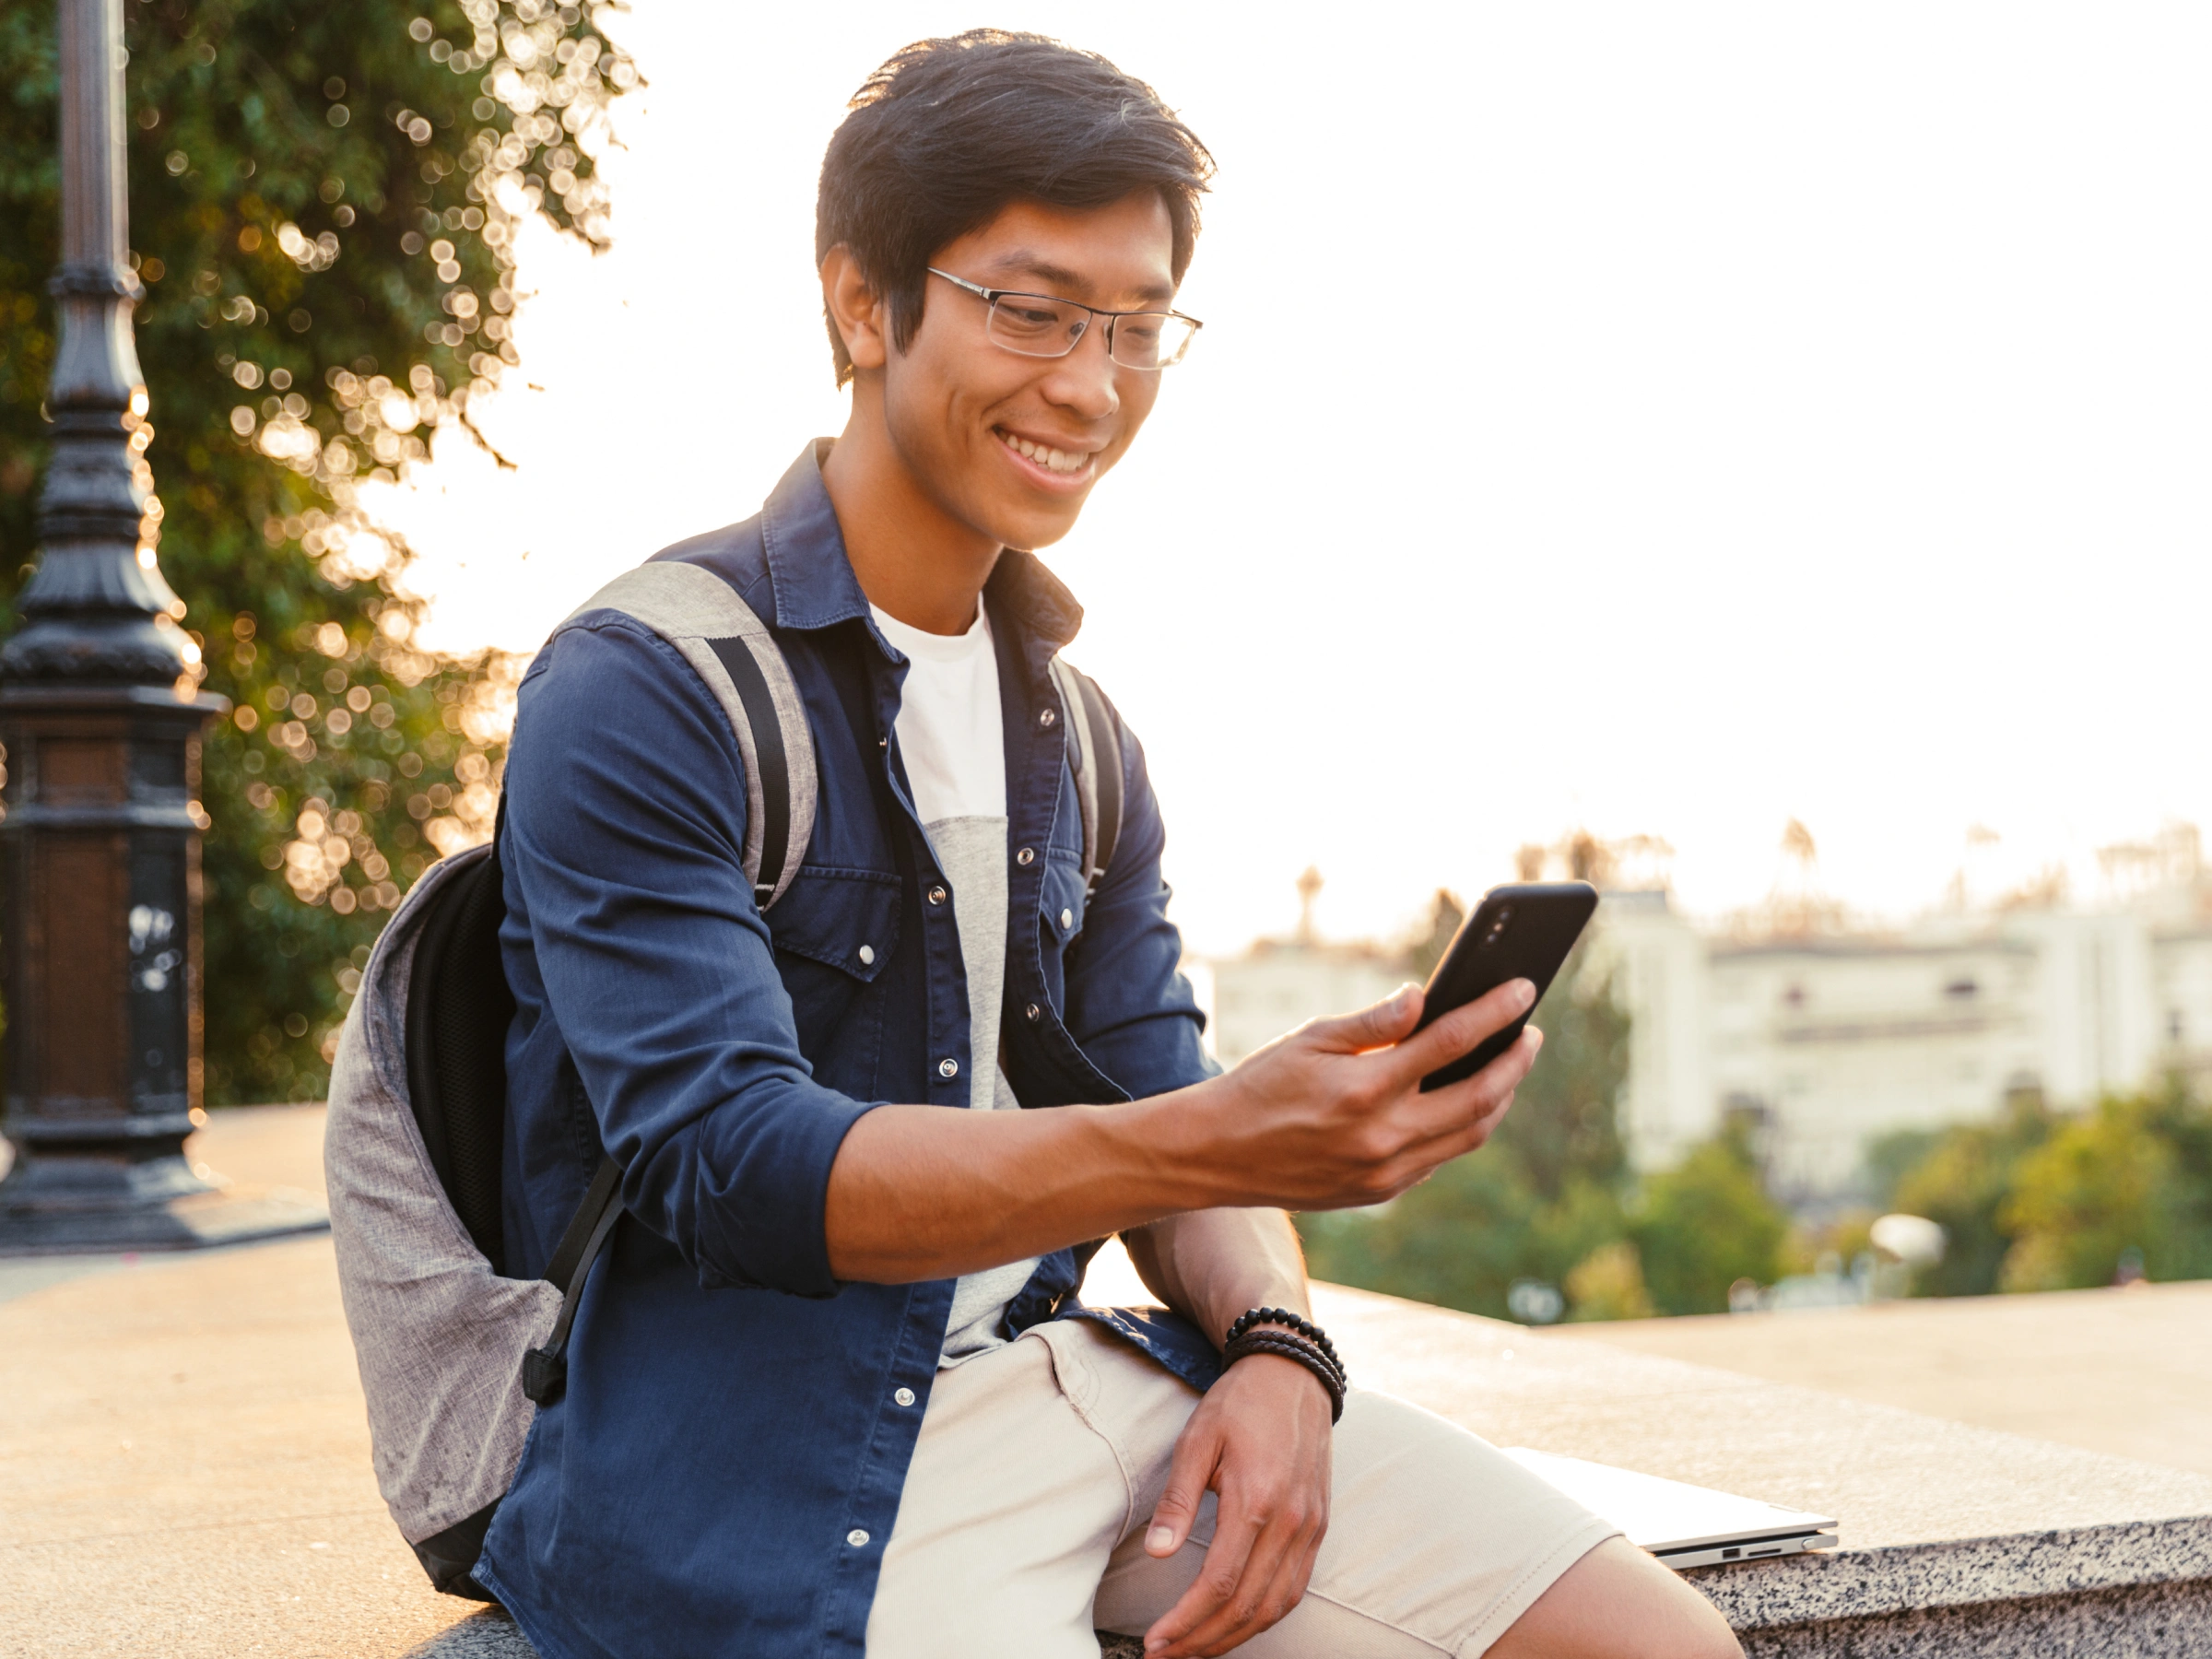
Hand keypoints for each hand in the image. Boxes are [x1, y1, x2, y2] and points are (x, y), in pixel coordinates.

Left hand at [1140, 1348, 1333, 1656]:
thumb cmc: (1239, 1405)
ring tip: (1193, 1649)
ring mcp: (1311, 1529)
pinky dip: (1264, 1618)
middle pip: (1248, 1607)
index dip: (1186, 1621)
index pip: (1220, 1583)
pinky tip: (1234, 1625)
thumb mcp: (1198, 1440)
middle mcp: (1292, 1523)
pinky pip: (1294, 1590)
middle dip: (1203, 1641)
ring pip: (1276, 1607)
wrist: (1293, 1375)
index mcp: (1258, 1500)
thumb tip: (1159, 1553)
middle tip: (1164, 1655)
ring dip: (1233, 1638)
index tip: (1154, 1641)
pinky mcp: (1319, 1529)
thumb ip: (1179, 1500)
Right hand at [1198, 979, 1542, 1212]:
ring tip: (1508, 1066)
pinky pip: (1439, 1157)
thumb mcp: (1309, 1039)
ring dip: (1499, 1098)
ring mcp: (1385, 1171)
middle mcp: (1383, 1136)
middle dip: (1515, 1061)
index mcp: (1365, 1088)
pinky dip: (1462, 1126)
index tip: (1524, 988)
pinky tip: (1465, 1100)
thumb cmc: (1260, 1085)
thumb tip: (1424, 996)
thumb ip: (1373, 1021)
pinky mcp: (1379, 1192)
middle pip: (1479, 1096)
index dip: (1495, 1011)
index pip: (1451, 1041)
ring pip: (1469, 1134)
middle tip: (1531, 1034)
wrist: (1216, 1155)